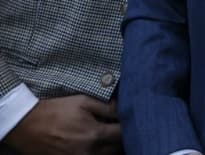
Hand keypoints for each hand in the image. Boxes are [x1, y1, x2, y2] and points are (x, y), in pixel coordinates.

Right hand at [4, 95, 121, 154]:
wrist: (27, 125)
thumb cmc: (56, 110)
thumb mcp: (83, 101)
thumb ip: (107, 107)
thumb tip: (125, 108)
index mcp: (95, 135)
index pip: (123, 134)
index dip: (129, 125)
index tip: (131, 118)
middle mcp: (89, 152)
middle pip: (117, 148)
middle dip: (121, 137)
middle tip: (120, 127)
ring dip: (111, 147)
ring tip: (109, 135)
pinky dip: (98, 152)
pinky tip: (98, 144)